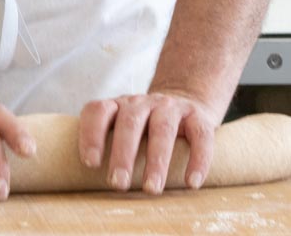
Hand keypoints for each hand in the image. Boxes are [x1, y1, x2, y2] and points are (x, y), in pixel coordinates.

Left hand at [78, 89, 218, 193]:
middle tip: (118, 184)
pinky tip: (192, 182)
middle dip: (123, 154)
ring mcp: (171, 107)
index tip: (91, 164)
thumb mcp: (125, 128)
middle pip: (130, 123)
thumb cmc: (147, 129)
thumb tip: (92, 186)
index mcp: (119, 106)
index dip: (91, 135)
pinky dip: (198, 160)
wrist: (186, 102)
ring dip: (156, 161)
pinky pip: (200, 136)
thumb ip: (111, 146)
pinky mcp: (198, 117)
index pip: (98, 111)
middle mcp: (143, 103)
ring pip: (163, 129)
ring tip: (151, 189)